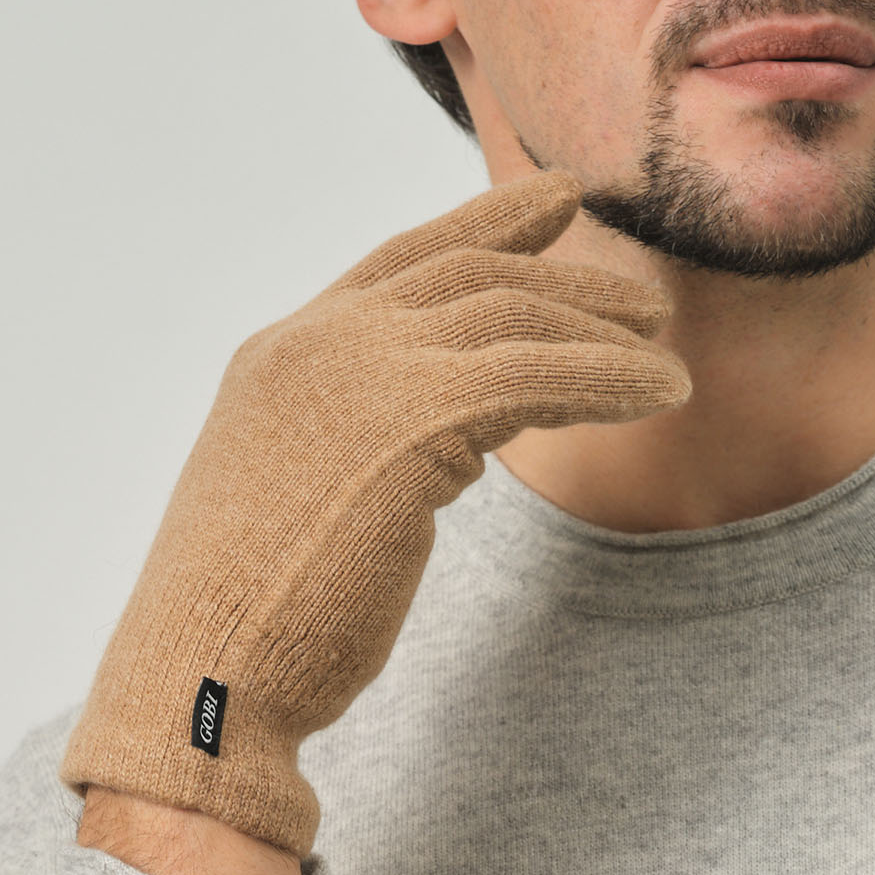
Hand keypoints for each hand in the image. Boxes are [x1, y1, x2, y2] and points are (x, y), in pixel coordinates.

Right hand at [60, 170, 690, 858]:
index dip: (482, 226)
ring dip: (602, 329)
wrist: (208, 669)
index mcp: (282, 356)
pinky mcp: (416, 418)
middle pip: (468, 273)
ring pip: (513, 313)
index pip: (399, 264)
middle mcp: (320, 342)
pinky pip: (542, 372)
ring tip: (666, 352)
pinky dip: (611, 376)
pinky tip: (662, 391)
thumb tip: (449, 447)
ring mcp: (363, 370)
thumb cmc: (250, 626)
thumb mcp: (293, 505)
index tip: (553, 205)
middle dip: (566, 274)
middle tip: (639, 298)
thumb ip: (360, 448)